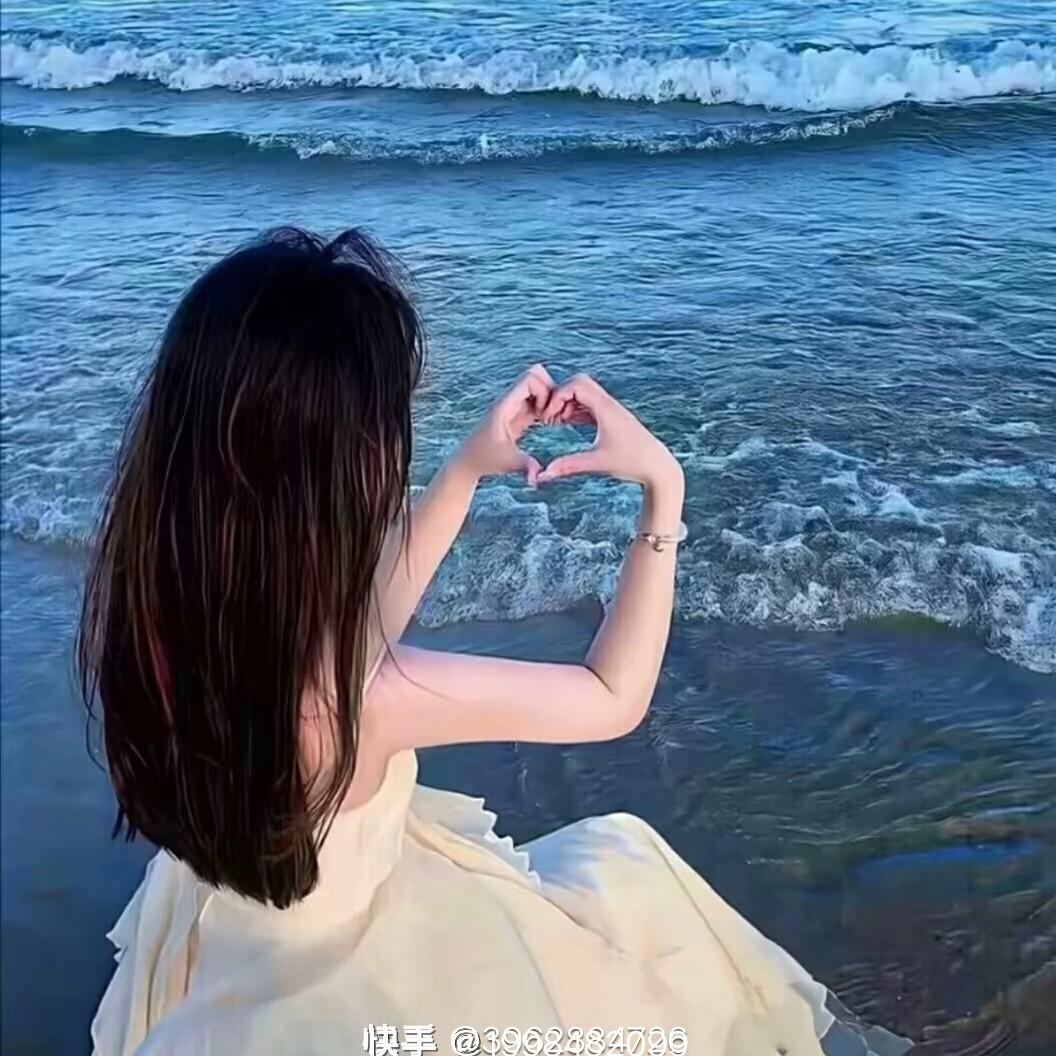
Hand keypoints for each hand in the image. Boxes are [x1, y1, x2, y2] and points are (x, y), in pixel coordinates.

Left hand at [459, 364, 553, 484]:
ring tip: (553, 420)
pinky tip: (549, 424)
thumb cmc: (484, 460)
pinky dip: (547, 406)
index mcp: (505, 405)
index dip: (545, 392)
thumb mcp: (507, 463)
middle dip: (551, 390)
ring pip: (538, 385)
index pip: (530, 378)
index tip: (546, 416)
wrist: (469, 462)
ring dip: (550, 398)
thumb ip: (524, 466)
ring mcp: (514, 405)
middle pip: (536, 375)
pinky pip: (537, 399)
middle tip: (553, 414)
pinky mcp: (518, 414)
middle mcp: (509, 400)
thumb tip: (537, 478)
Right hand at [537, 374, 682, 489]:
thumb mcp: (597, 464)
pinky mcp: (614, 418)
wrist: (658, 467)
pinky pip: (591, 404)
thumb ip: (568, 466)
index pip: (576, 385)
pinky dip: (577, 410)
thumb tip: (543, 475)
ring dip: (568, 403)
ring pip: (585, 393)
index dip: (557, 397)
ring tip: (556, 423)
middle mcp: (610, 405)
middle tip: (550, 416)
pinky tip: (568, 424)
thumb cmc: (632, 463)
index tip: (548, 417)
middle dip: (560, 395)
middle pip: (579, 382)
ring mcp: (613, 410)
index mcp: (606, 409)